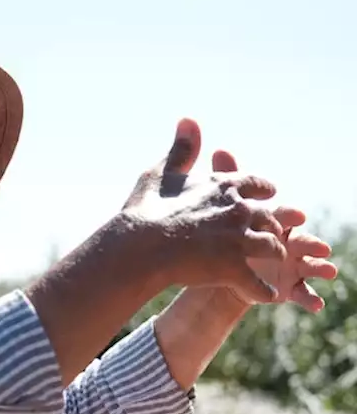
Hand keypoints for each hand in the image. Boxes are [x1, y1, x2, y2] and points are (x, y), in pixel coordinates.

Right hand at [120, 118, 289, 304]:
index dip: (265, 192)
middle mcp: (239, 211)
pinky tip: (264, 294)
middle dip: (274, 226)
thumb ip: (182, 149)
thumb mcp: (160, 174)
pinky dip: (263, 291)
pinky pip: (260, 285)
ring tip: (269, 266)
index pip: (260, 185)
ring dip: (272, 256)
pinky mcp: (234, 269)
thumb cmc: (143, 212)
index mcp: (225, 186)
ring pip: (273, 248)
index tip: (268, 197)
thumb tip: (189, 118)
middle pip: (272, 218)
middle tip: (276, 235)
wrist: (136, 248)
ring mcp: (239, 241)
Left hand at [209, 150, 337, 312]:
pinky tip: (316, 305)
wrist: (219, 267)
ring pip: (310, 266)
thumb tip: (220, 148)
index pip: (284, 217)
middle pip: (303, 241)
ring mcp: (291, 264)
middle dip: (312, 244)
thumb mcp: (224, 206)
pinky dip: (310, 299)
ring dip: (320, 268)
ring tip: (329, 271)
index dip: (290, 218)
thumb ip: (227, 179)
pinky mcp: (288, 286)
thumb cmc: (224, 232)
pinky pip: (302, 293)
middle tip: (320, 247)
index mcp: (276, 222)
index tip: (297, 217)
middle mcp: (288, 242)